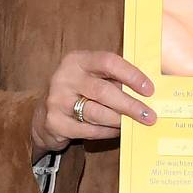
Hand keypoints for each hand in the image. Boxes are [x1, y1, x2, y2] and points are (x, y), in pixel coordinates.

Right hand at [37, 50, 155, 155]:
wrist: (43, 114)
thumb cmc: (77, 92)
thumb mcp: (90, 76)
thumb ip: (113, 79)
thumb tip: (147, 93)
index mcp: (77, 60)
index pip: (108, 62)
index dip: (131, 75)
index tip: (149, 89)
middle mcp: (64, 77)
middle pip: (104, 91)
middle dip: (130, 105)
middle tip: (149, 116)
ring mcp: (57, 101)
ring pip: (96, 113)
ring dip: (120, 120)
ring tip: (134, 124)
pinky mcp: (55, 122)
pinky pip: (88, 130)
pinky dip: (107, 132)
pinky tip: (117, 131)